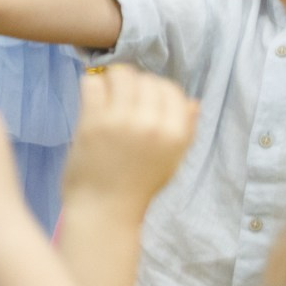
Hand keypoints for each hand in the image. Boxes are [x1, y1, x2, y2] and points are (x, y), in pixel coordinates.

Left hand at [60, 67, 197, 215]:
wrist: (104, 210)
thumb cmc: (138, 187)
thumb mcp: (172, 161)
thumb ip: (185, 130)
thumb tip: (194, 102)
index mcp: (175, 134)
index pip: (171, 89)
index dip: (157, 90)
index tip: (144, 99)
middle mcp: (151, 124)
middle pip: (146, 80)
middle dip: (135, 84)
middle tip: (123, 98)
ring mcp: (121, 122)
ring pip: (120, 75)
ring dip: (113, 80)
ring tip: (108, 94)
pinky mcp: (92, 123)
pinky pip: (93, 84)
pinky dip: (92, 85)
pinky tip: (92, 98)